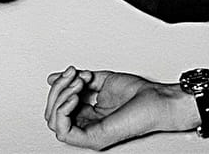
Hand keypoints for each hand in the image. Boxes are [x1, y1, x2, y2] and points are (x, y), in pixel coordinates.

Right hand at [45, 65, 189, 149]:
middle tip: (72, 75)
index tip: (73, 70)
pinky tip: (74, 97)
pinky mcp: (93, 138)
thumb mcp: (102, 79)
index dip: (61, 85)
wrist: (156, 100)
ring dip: (60, 97)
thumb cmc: (139, 94)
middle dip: (58, 89)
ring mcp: (89, 132)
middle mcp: (87, 124)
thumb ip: (79, 79)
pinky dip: (63, 111)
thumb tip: (55, 77)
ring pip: (54, 122)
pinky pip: (64, 132)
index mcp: (88, 113)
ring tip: (77, 84)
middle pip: (52, 113)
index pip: (59, 105)